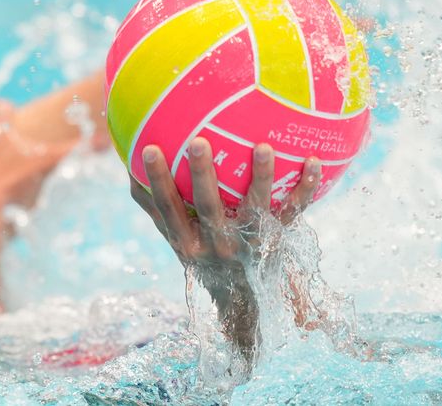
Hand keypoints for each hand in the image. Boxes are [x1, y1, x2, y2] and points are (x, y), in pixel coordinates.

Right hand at [129, 137, 320, 358]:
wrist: (243, 298)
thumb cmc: (203, 255)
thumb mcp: (176, 238)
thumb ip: (155, 205)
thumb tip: (128, 160)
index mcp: (189, 241)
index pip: (168, 208)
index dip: (158, 181)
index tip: (150, 150)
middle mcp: (218, 243)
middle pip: (208, 207)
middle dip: (201, 176)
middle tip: (198, 142)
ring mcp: (251, 241)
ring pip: (255, 207)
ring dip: (260, 177)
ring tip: (262, 146)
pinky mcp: (279, 238)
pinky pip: (295, 211)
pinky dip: (306, 187)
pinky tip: (313, 159)